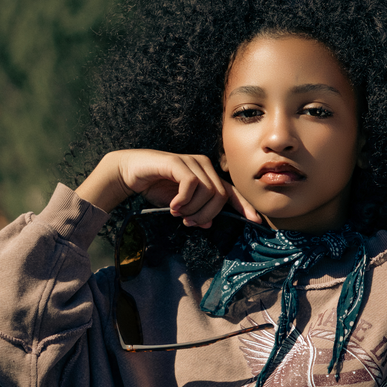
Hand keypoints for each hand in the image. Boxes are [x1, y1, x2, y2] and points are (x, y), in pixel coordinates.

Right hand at [75, 149, 261, 225]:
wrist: (130, 172)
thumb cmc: (155, 187)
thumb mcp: (179, 206)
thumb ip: (195, 213)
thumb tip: (209, 224)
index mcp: (208, 175)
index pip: (230, 192)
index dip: (243, 206)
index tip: (255, 221)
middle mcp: (204, 165)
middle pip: (221, 195)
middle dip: (206, 214)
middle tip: (188, 222)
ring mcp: (192, 162)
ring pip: (209, 192)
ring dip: (193, 209)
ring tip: (178, 213)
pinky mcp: (178, 163)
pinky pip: (191, 185)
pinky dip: (183, 200)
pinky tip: (173, 206)